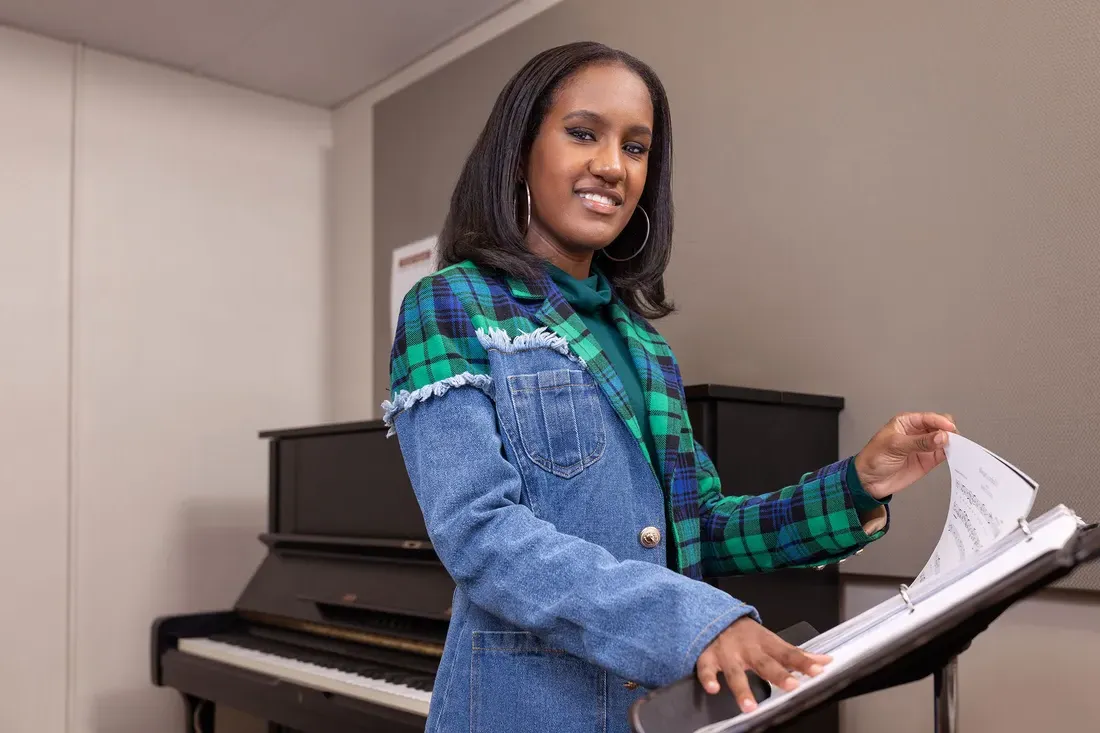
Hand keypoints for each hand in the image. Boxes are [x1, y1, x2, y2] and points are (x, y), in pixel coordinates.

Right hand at [696, 617, 831, 712]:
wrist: (714, 614)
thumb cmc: (746, 633)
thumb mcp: (771, 640)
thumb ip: (796, 654)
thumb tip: (825, 661)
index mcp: (766, 643)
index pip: (788, 654)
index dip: (803, 662)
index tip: (818, 670)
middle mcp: (748, 649)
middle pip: (765, 663)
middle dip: (778, 675)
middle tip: (792, 686)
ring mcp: (728, 653)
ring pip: (735, 672)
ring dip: (742, 688)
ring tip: (750, 706)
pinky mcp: (708, 657)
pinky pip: (706, 668)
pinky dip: (708, 678)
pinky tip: (713, 689)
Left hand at [854, 412, 957, 499]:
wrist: (869, 481)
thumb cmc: (874, 458)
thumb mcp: (894, 446)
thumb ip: (919, 442)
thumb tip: (941, 437)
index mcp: (906, 422)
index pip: (928, 418)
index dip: (940, 422)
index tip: (950, 429)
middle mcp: (918, 432)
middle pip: (940, 426)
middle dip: (948, 431)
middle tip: (952, 440)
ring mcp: (925, 446)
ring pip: (945, 439)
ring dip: (953, 442)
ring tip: (956, 449)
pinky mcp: (929, 460)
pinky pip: (945, 454)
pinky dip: (952, 454)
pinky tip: (956, 456)